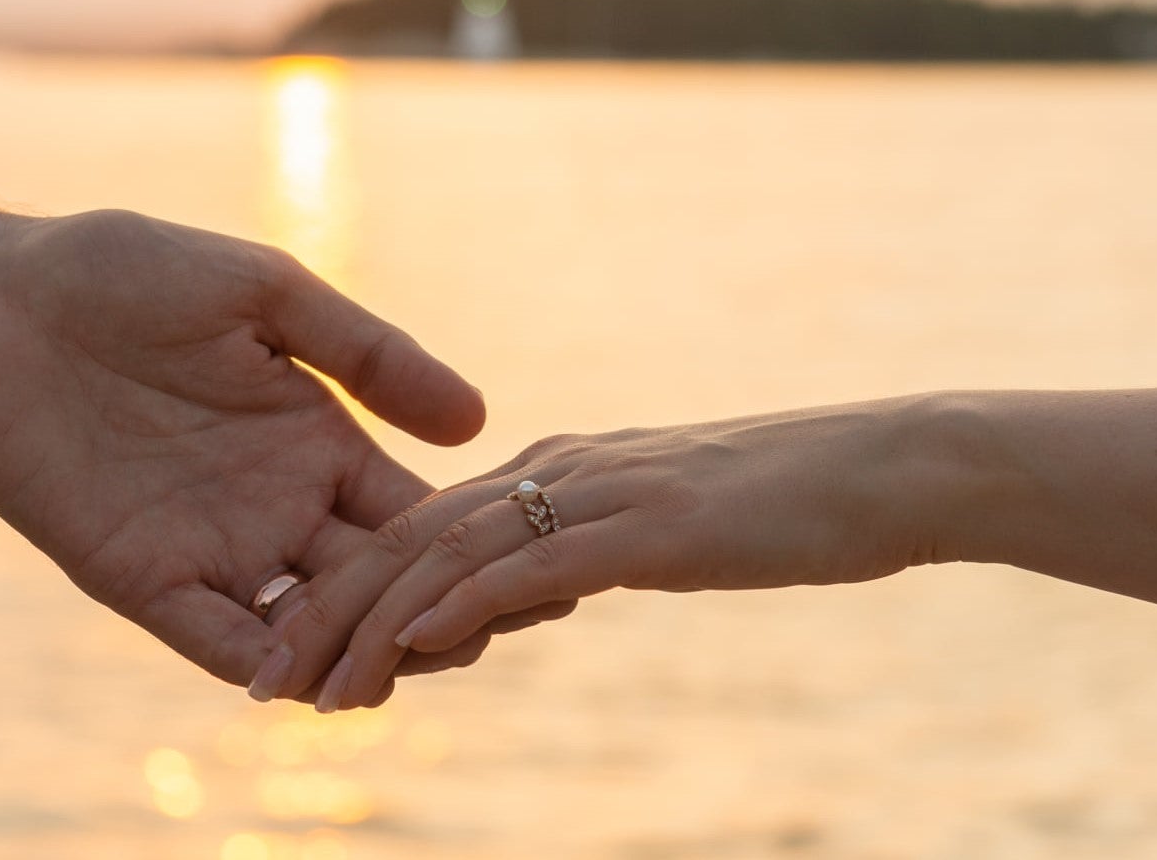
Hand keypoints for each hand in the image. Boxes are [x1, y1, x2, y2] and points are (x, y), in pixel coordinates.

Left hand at [0, 208, 513, 697]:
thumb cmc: (126, 276)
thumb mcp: (265, 294)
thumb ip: (368, 353)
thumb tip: (480, 422)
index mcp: (318, 442)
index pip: (413, 516)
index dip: (471, 547)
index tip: (538, 571)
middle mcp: (276, 507)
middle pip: (376, 588)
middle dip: (429, 621)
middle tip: (486, 641)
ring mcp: (212, 548)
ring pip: (306, 630)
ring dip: (352, 658)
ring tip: (399, 674)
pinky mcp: (141, 577)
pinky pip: (214, 638)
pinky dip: (259, 666)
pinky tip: (297, 679)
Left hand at [279, 398, 952, 710]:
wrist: (887, 472)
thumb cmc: (787, 509)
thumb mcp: (664, 533)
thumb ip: (588, 552)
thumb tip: (533, 597)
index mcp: (558, 467)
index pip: (426, 529)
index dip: (352, 593)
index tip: (300, 656)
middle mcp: (558, 467)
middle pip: (410, 538)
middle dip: (329, 614)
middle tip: (268, 685)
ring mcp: (597, 490)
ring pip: (448, 554)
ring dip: (370, 625)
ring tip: (314, 689)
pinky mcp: (641, 526)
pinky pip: (527, 567)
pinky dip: (457, 607)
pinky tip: (410, 650)